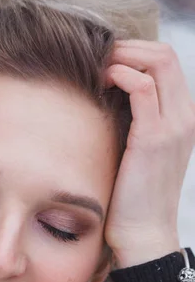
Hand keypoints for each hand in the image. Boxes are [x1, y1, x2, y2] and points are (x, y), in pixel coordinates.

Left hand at [103, 40, 194, 267]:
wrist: (143, 234)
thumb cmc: (132, 196)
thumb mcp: (138, 151)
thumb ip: (132, 122)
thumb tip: (105, 97)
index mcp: (181, 117)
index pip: (166, 62)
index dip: (134, 51)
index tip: (105, 60)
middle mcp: (184, 116)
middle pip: (164, 54)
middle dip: (127, 47)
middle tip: (97, 57)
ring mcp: (173, 126)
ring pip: (157, 62)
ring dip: (122, 56)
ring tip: (97, 69)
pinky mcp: (154, 138)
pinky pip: (143, 88)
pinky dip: (121, 75)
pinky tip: (101, 83)